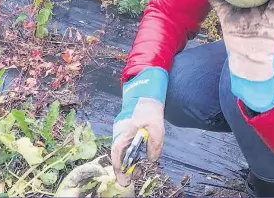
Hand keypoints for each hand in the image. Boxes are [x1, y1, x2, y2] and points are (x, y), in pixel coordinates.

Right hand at [111, 67, 166, 186]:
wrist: (146, 95)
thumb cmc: (150, 110)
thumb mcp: (157, 128)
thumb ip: (155, 145)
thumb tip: (151, 160)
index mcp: (124, 132)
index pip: (117, 153)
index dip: (119, 167)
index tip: (123, 178)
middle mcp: (119, 133)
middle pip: (118, 154)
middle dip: (124, 168)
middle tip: (132, 178)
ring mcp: (121, 132)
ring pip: (121, 151)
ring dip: (127, 162)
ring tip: (136, 171)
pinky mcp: (125, 132)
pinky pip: (125, 146)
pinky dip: (129, 155)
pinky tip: (138, 158)